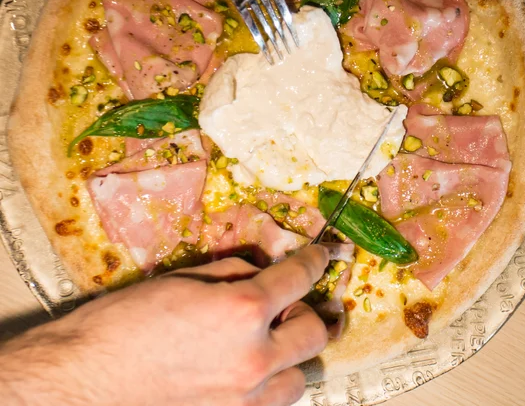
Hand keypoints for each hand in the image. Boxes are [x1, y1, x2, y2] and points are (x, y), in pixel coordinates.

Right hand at [0, 245, 329, 405]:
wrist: (82, 383)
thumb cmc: (123, 323)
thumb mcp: (183, 279)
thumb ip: (232, 274)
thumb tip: (259, 271)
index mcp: (242, 310)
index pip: (297, 278)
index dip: (313, 261)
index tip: (320, 256)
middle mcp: (254, 358)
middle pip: (314, 331)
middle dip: (313, 308)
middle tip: (301, 300)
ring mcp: (245, 399)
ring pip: (301, 377)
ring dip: (296, 353)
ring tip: (278, 340)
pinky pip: (272, 404)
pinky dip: (274, 383)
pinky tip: (255, 370)